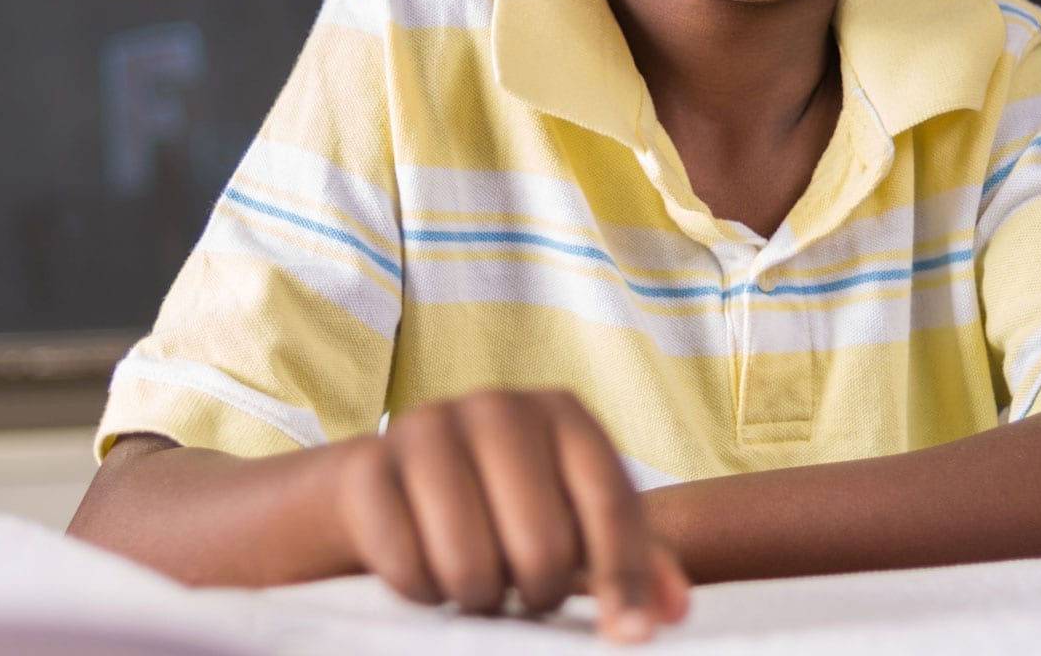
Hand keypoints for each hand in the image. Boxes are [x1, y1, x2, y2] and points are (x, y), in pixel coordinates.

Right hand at [329, 389, 688, 642]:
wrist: (394, 480)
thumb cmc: (506, 505)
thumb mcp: (575, 523)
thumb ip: (631, 561)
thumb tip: (673, 611)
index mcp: (562, 413)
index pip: (610, 502)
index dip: (623, 578)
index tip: (627, 635)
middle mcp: (496, 406)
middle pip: (542, 543)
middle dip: (538, 592)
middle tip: (527, 593)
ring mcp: (426, 428)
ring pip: (469, 562)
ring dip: (476, 598)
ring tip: (478, 584)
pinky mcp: (367, 467)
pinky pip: (405, 565)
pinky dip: (421, 591)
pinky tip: (427, 572)